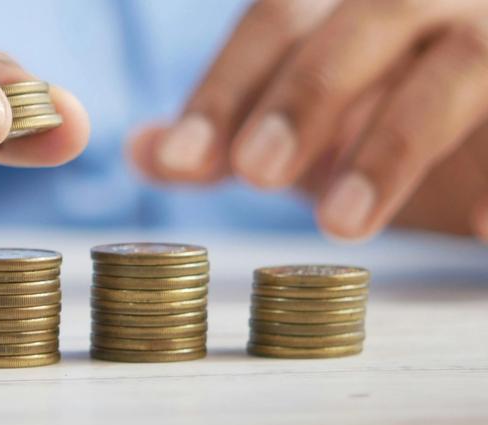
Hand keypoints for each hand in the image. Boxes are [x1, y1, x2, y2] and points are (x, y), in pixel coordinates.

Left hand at [128, 0, 487, 241]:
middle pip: (365, 24)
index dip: (227, 88)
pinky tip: (482, 232)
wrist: (482, 83)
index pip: (276, 19)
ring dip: (393, 146)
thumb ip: (227, 123)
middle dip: (307, 97)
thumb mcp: (298, 108)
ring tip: (341, 225)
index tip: (185, 160)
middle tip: (257, 174)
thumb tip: (141, 151)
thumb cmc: (374, 92)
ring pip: (457, 71)